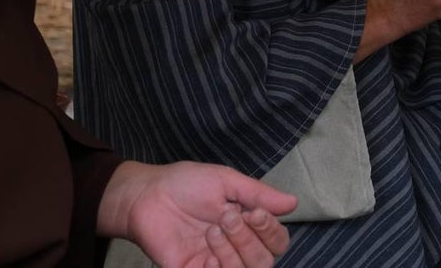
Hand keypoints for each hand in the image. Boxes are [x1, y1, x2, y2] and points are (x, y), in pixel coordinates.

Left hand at [97, 160, 295, 267]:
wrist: (146, 195)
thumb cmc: (185, 184)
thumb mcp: (225, 181)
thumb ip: (258, 193)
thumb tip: (293, 202)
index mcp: (247, 226)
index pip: (277, 241)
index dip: (271, 230)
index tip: (255, 212)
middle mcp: (236, 248)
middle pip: (265, 262)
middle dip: (250, 239)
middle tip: (227, 215)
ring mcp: (217, 264)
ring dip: (234, 250)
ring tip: (214, 228)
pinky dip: (221, 263)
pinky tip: (208, 245)